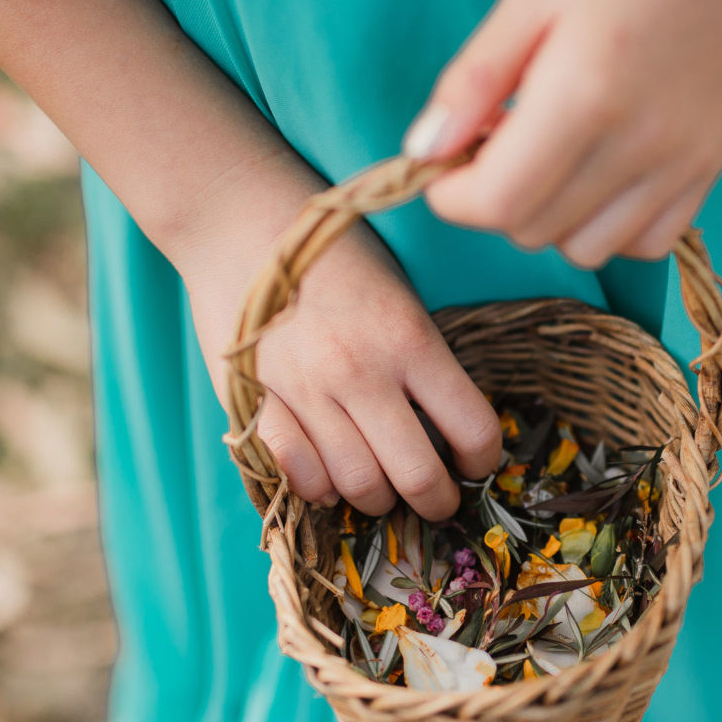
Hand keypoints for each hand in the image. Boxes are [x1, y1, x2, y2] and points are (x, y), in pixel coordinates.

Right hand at [176, 175, 500, 521]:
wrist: (239, 221)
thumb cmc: (331, 255)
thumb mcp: (398, 296)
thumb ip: (422, 360)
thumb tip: (447, 429)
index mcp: (410, 339)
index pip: (473, 429)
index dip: (482, 460)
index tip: (473, 462)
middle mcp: (362, 372)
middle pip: (418, 476)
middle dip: (437, 500)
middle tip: (436, 496)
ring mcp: (306, 392)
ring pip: (359, 486)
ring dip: (377, 497)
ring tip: (379, 485)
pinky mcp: (256, 402)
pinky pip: (300, 475)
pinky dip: (320, 487)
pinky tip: (327, 475)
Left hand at [403, 0, 721, 268]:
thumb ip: (473, 80)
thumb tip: (423, 150)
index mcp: (583, 94)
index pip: (497, 203)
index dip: (451, 195)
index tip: (444, 159)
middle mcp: (638, 144)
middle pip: (533, 230)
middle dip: (495, 198)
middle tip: (498, 136)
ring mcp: (681, 164)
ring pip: (585, 250)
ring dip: (549, 216)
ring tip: (550, 152)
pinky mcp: (709, 169)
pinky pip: (643, 244)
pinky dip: (607, 226)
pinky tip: (597, 172)